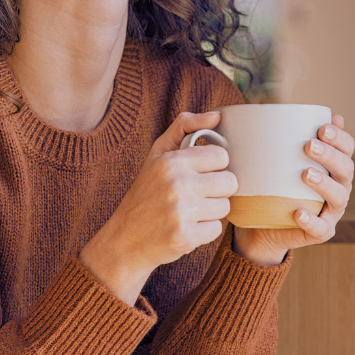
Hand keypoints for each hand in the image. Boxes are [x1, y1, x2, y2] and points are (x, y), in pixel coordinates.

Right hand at [79, 111, 237, 303]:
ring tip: (190, 211)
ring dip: (211, 211)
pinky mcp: (186, 237)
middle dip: (216, 189)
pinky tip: (186, 227)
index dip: (214, 166)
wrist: (124, 239)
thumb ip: (185, 127)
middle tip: (197, 194)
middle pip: (229, 182)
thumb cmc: (145, 192)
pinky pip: (216, 229)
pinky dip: (204, 231)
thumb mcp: (157, 154)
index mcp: (171, 162)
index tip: (200, 173)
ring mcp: (181, 213)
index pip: (221, 156)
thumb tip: (217, 115)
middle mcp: (177, 185)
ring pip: (225, 207)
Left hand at [233, 114, 353, 265]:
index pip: (347, 148)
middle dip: (330, 155)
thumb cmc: (274, 183)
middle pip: (345, 169)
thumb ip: (283, 136)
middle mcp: (339, 187)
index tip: (322, 127)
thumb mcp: (277, 158)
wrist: (264, 224)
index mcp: (334, 166)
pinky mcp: (320, 232)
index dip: (340, 137)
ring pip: (338, 197)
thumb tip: (278, 107)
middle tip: (309, 146)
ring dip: (325, 184)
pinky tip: (299, 212)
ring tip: (306, 174)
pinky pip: (321, 228)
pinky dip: (312, 220)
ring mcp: (331, 211)